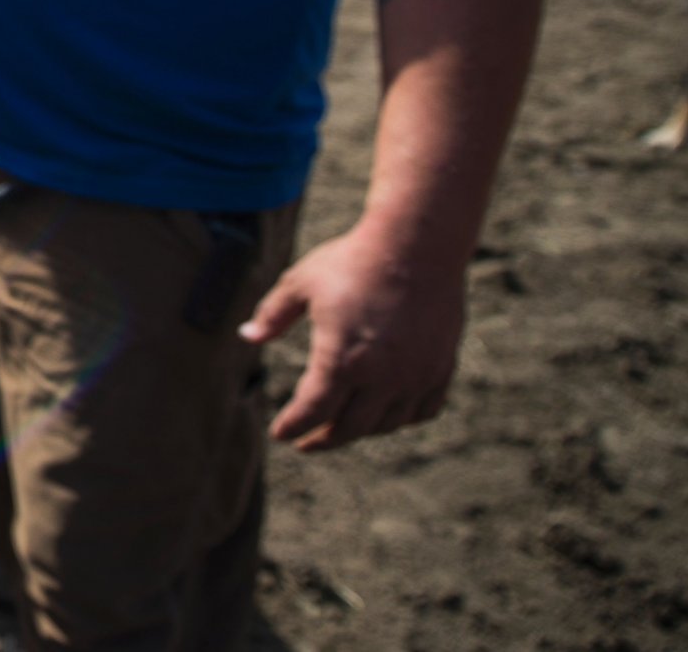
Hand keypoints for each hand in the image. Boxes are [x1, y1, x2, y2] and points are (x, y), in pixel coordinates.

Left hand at [241, 223, 467, 451]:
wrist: (417, 245)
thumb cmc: (352, 261)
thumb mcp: (301, 283)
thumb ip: (273, 314)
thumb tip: (247, 336)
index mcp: (342, 360)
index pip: (313, 412)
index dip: (293, 426)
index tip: (280, 433)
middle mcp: (382, 377)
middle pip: (348, 428)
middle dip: (323, 439)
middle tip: (306, 442)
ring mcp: (415, 376)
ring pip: (385, 423)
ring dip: (359, 430)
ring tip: (339, 425)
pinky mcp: (440, 368)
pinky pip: (422, 410)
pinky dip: (400, 418)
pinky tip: (384, 414)